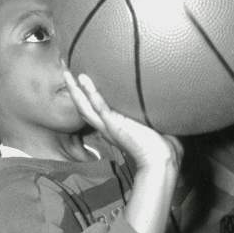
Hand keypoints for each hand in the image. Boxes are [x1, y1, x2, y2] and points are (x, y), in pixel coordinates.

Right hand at [63, 71, 182, 170]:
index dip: (86, 96)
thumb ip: (154, 111)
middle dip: (73, 90)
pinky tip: (83, 79)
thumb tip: (167, 95)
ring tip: (66, 73)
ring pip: (84, 106)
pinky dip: (89, 93)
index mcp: (114, 126)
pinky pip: (98, 107)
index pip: (95, 109)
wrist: (162, 160)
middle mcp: (106, 126)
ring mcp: (108, 126)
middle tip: (66, 72)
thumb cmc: (163, 146)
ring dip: (74, 89)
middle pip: (83, 106)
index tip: (82, 81)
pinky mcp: (114, 125)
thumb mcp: (155, 124)